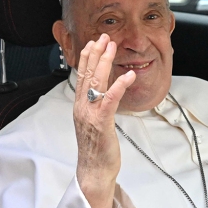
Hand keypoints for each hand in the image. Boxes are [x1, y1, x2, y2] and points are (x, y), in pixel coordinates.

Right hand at [72, 34, 136, 207]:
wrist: (93, 170)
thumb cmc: (96, 149)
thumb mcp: (94, 123)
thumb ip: (95, 106)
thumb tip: (102, 93)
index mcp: (80, 107)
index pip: (81, 76)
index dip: (87, 58)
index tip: (93, 43)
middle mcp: (82, 107)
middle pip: (87, 74)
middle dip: (95, 53)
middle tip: (104, 37)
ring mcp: (90, 114)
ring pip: (96, 82)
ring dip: (104, 62)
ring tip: (112, 46)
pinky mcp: (101, 123)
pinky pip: (109, 100)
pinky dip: (118, 86)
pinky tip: (127, 75)